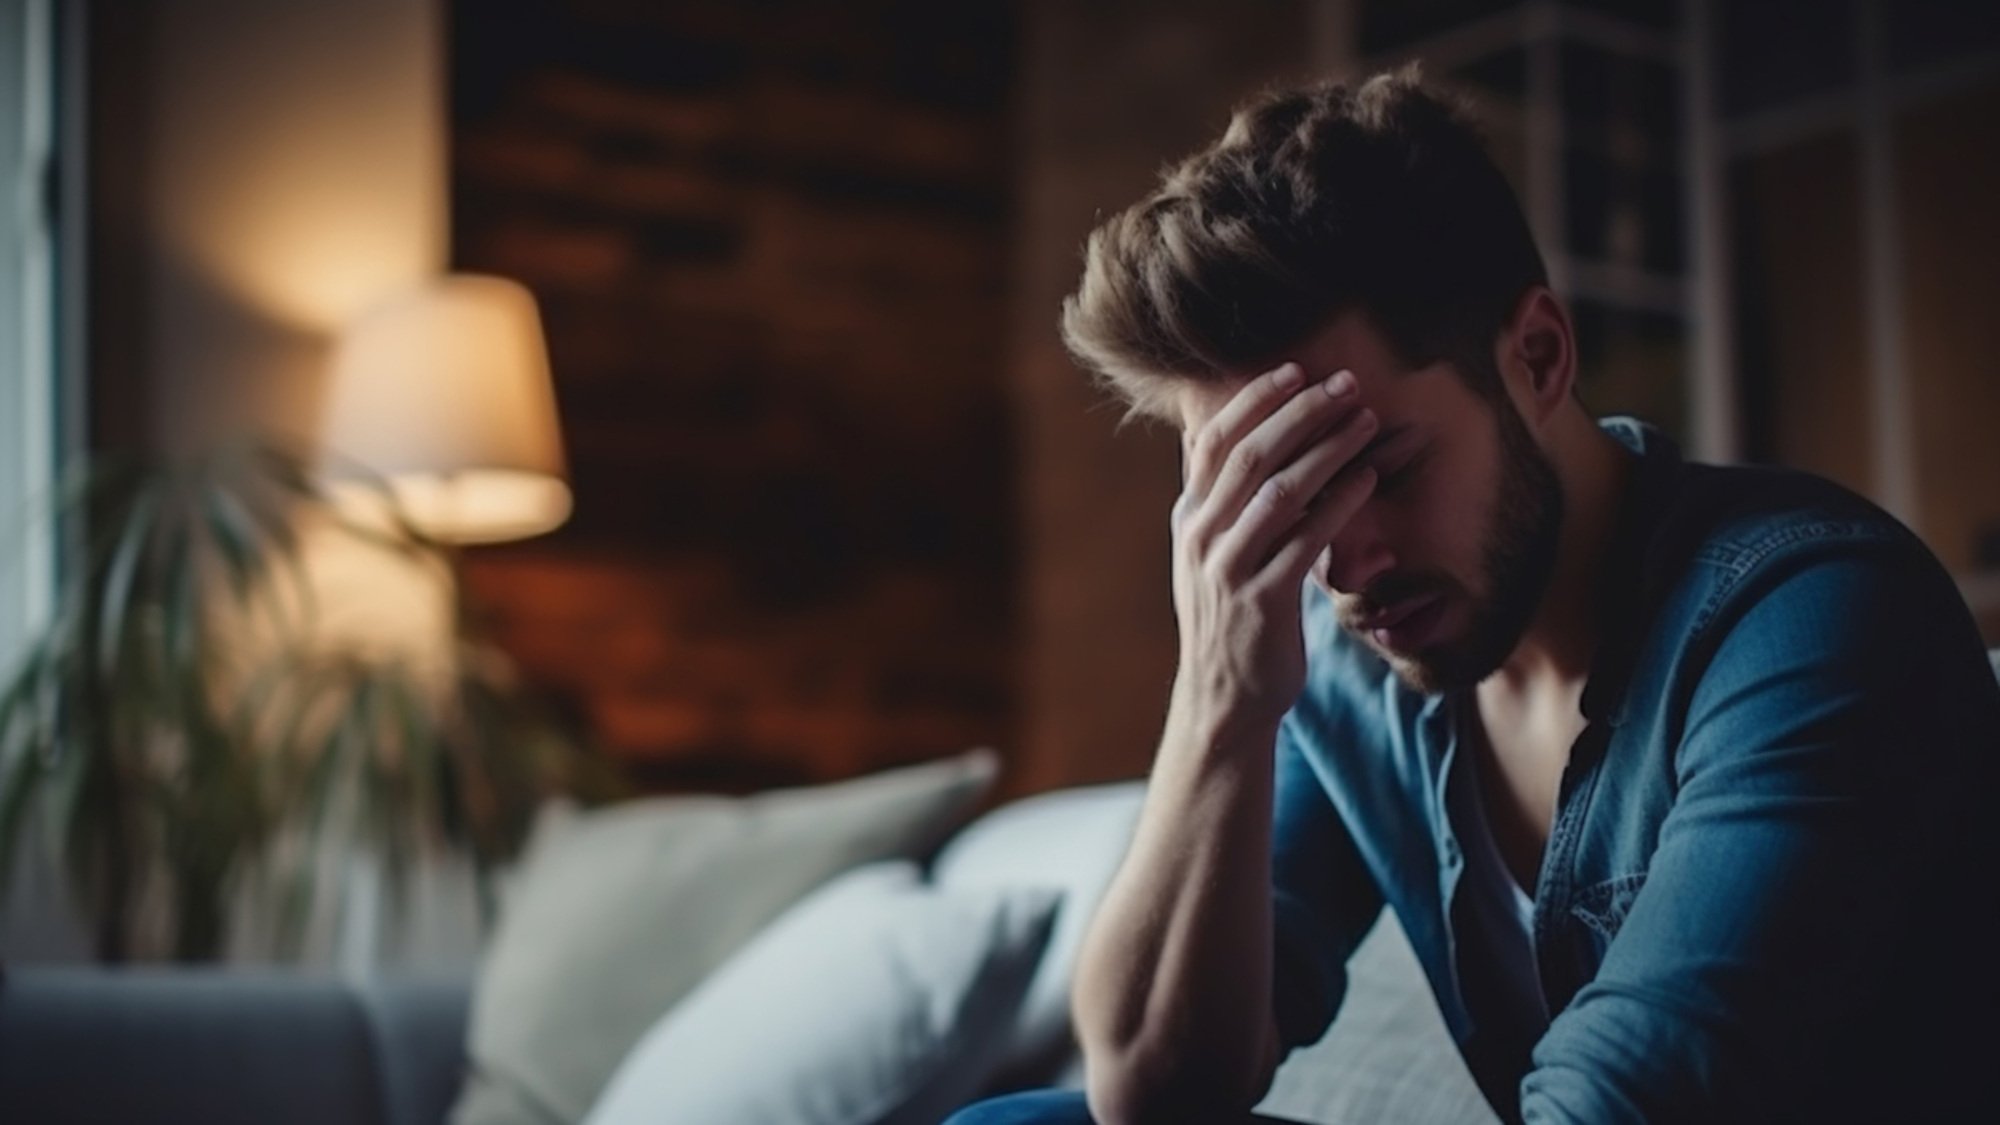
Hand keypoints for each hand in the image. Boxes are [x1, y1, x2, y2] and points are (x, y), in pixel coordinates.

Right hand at [1169, 362, 1378, 731]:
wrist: (1224, 699)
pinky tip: (1366, 479)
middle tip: (1346, 384)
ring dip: (1327, 448)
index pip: (1212, 441)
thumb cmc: (1232, 619)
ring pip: (1279, 490)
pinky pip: (1304, 540)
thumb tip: (1223, 436)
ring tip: (1366, 420)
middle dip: (1300, 412)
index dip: (1253, 401)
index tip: (1296, 371)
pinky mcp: (1261, 601)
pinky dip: (1338, 502)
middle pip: (1249, 455)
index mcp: (1188, 518)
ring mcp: (1228, 569)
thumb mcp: (1211, 553)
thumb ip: (1218, 500)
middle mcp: (1201, 537)